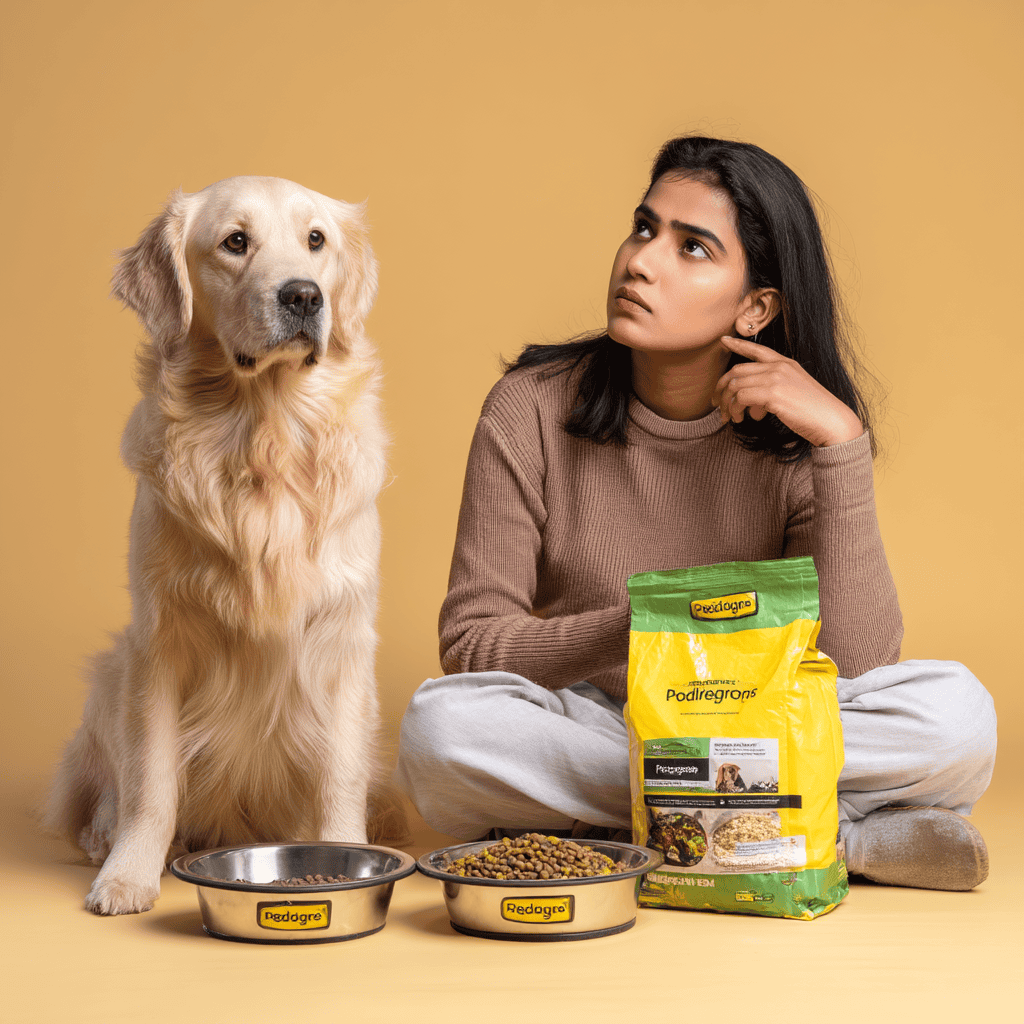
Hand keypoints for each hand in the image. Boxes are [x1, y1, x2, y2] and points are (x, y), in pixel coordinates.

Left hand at [714, 336, 863, 446]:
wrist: (832, 420)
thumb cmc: (814, 411)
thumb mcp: (794, 392)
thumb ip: (773, 391)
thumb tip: (753, 406)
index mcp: (786, 363)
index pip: (757, 349)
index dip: (738, 344)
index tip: (724, 340)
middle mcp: (779, 367)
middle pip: (737, 371)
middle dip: (722, 387)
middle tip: (716, 403)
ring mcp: (775, 378)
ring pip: (735, 385)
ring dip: (726, 403)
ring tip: (729, 417)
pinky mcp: (772, 394)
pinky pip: (740, 398)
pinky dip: (735, 410)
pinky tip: (739, 420)